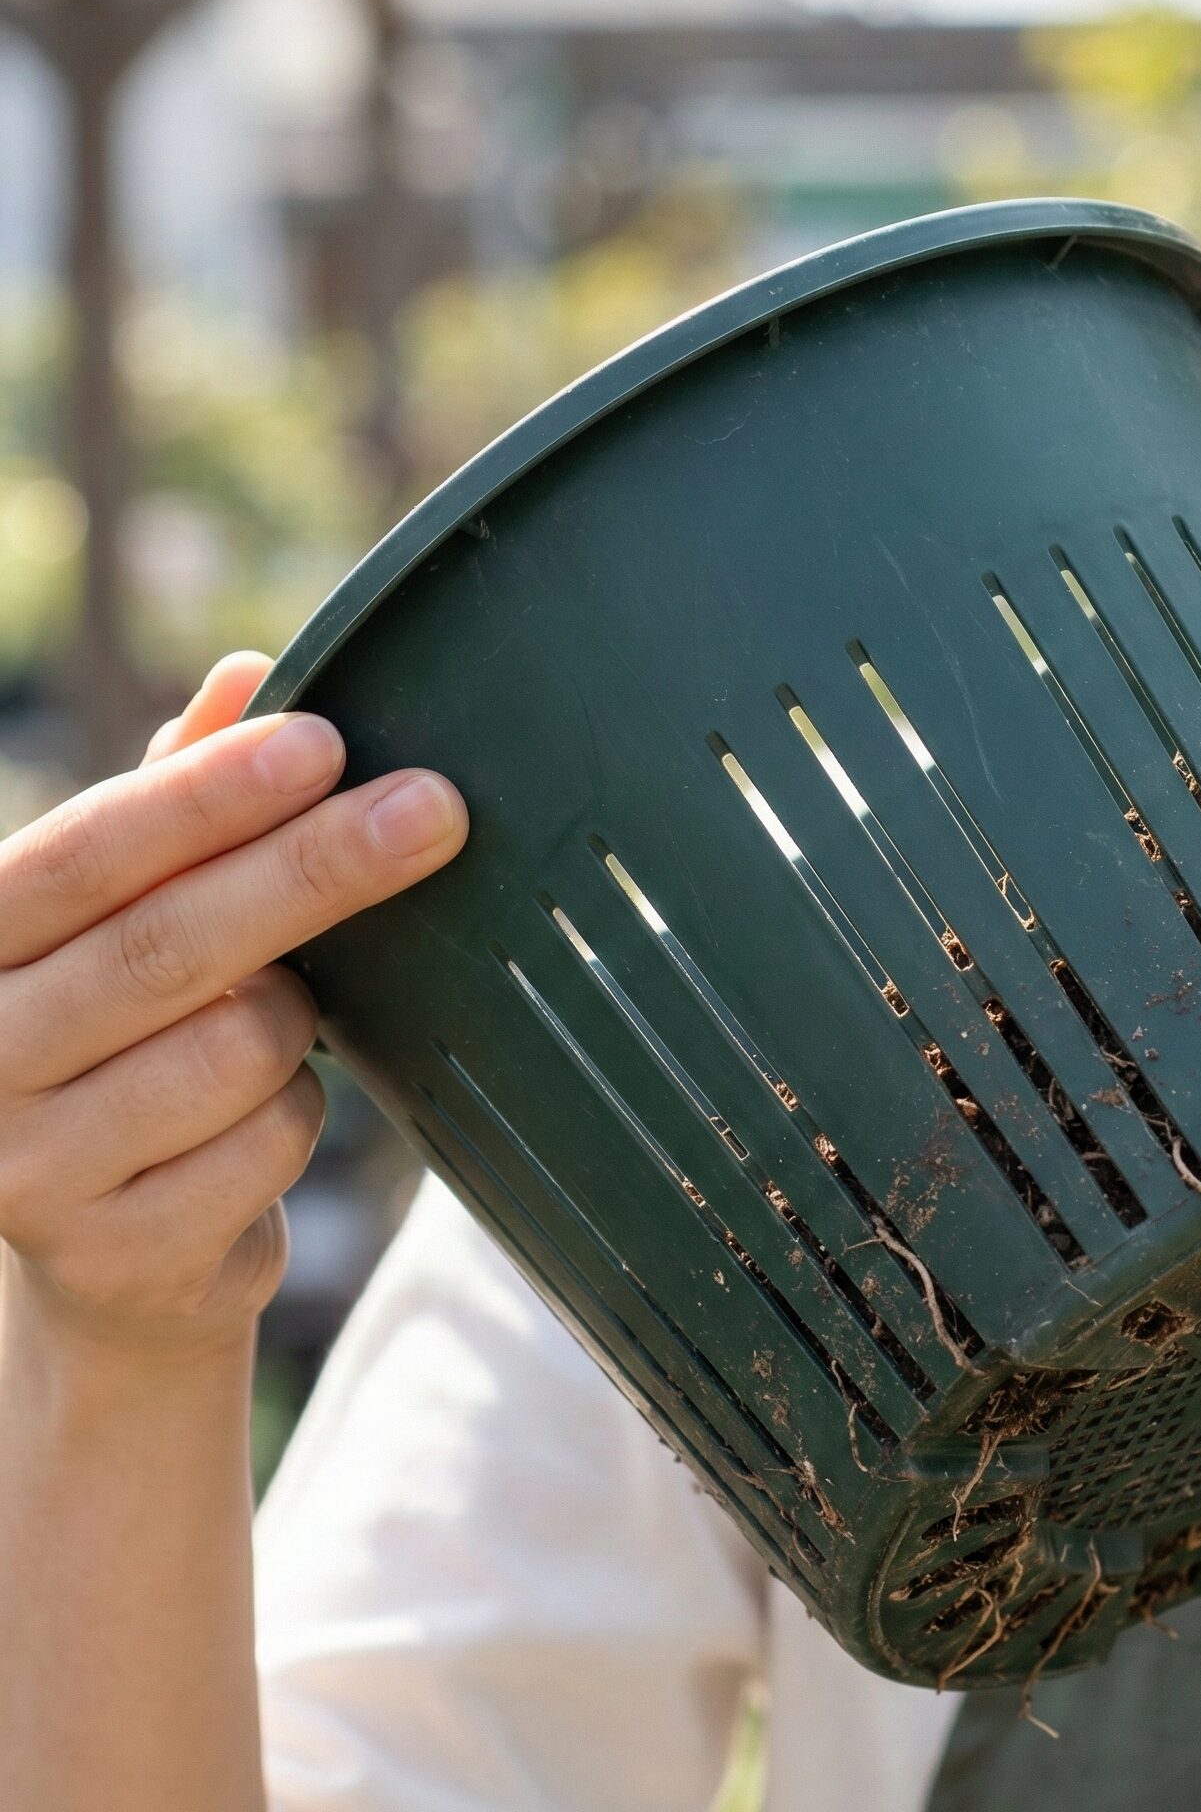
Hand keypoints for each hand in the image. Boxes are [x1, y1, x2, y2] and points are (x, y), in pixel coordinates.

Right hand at [0, 652, 467, 1361]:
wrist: (119, 1251)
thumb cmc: (139, 1038)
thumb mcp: (142, 912)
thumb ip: (181, 799)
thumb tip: (247, 671)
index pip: (86, 852)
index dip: (208, 796)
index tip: (325, 744)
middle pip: (169, 945)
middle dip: (315, 867)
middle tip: (434, 809)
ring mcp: (30, 1169)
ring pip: (236, 1049)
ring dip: (299, 1024)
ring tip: (273, 1028)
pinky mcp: (113, 1253)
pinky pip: (269, 1148)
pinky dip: (298, 1118)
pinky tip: (260, 1124)